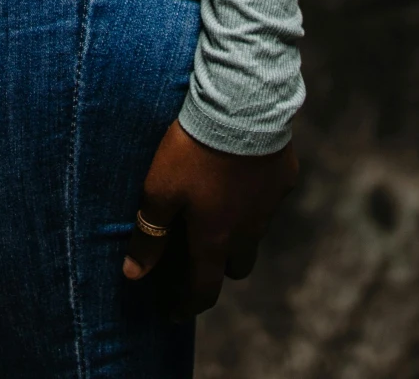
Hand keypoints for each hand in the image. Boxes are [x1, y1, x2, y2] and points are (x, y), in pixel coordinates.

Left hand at [123, 119, 297, 318]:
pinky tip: (241, 174)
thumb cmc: (193, 149)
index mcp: (216, 238)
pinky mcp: (285, 177)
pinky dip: (255, 194)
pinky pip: (269, 196)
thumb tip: (133, 274)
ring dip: (239, 229)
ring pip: (255, 231)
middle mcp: (248, 230)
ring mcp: (270, 204)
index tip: (174, 312)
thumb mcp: (160, 189)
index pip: (204, 288)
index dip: (187, 305)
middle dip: (218, 267)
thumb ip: (149, 233)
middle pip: (236, 266)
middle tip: (199, 252)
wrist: (242, 105)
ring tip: (218, 207)